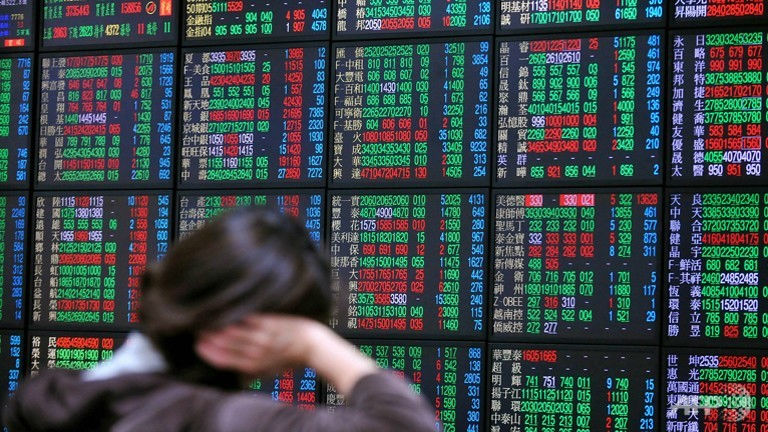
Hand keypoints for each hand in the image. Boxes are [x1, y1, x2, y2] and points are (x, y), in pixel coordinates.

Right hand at [195, 313, 377, 393]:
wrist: (312, 345)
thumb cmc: (291, 358)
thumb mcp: (269, 370)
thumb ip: (251, 369)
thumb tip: (235, 369)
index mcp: (253, 366)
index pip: (223, 360)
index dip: (208, 353)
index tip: (198, 344)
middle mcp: (255, 353)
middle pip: (224, 345)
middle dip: (208, 337)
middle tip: (198, 328)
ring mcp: (262, 338)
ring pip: (233, 332)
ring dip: (217, 325)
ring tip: (207, 318)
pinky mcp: (270, 324)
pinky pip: (247, 318)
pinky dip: (235, 314)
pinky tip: (226, 309)